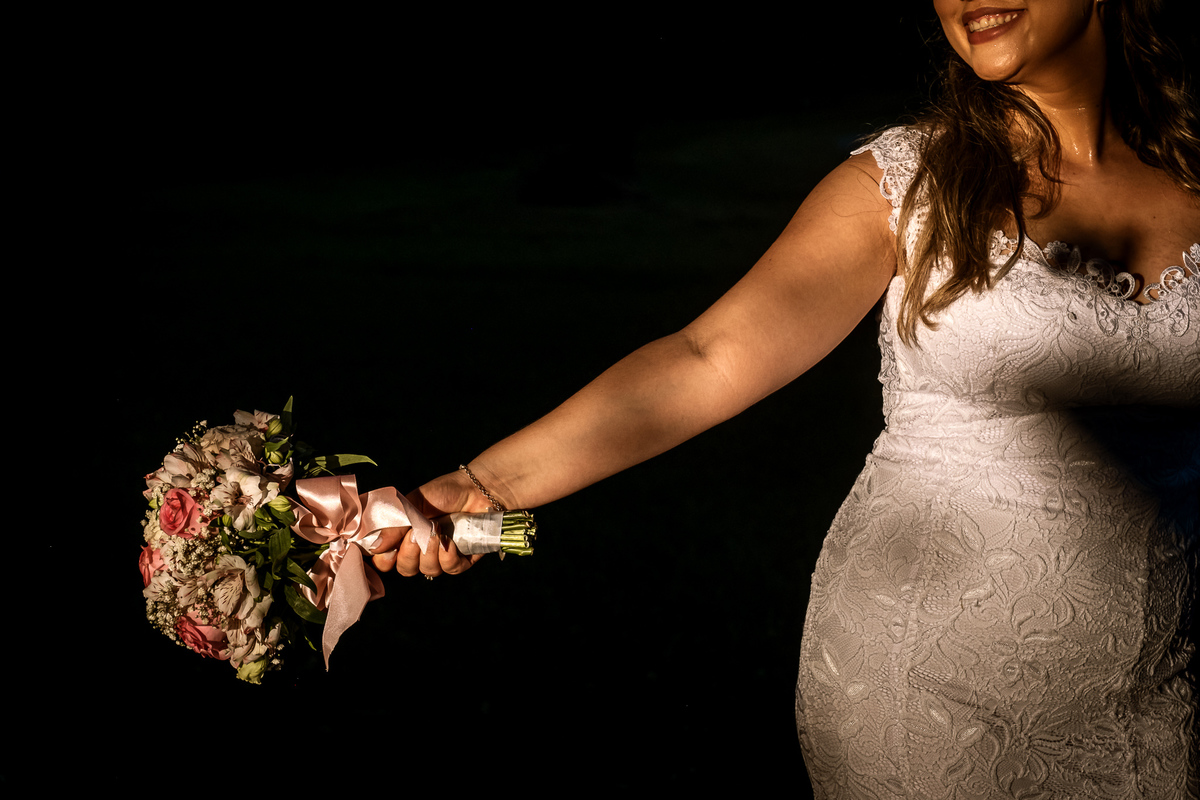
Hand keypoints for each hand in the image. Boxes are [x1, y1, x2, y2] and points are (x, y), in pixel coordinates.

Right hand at [369, 470, 493, 576]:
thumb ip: (392, 525)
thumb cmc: (442, 493)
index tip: (387, 550)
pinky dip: (447, 557)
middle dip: (408, 553)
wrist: (476, 488)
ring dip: (430, 551)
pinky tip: (449, 542)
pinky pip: (450, 569)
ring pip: (428, 570)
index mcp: (404, 536)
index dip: (384, 560)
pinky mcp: (462, 559)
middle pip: (405, 569)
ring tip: (436, 530)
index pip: (386, 560)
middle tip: (415, 534)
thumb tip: (373, 546)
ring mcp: (442, 555)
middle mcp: (421, 549)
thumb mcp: (412, 505)